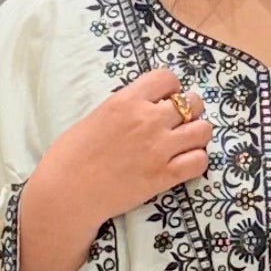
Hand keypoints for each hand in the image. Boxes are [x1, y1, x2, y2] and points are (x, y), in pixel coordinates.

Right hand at [56, 65, 213, 223]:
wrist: (67, 192)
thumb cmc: (70, 156)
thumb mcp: (96, 117)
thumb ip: (124, 108)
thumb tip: (142, 107)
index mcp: (126, 100)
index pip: (167, 77)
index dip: (172, 88)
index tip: (165, 100)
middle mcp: (147, 119)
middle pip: (192, 102)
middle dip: (190, 111)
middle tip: (179, 124)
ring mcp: (159, 148)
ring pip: (203, 130)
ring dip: (197, 135)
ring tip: (185, 144)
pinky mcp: (165, 176)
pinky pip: (200, 161)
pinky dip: (196, 161)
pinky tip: (184, 164)